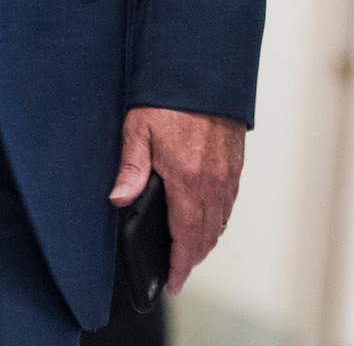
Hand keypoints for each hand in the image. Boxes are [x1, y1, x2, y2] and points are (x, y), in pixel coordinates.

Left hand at [109, 107, 245, 294]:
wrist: (205, 69)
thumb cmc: (170, 95)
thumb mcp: (138, 128)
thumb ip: (131, 167)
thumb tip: (118, 199)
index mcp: (187, 179)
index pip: (186, 237)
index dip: (181, 265)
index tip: (174, 283)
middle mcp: (213, 181)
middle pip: (206, 235)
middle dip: (193, 258)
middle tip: (178, 272)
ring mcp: (228, 173)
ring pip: (220, 220)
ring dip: (206, 240)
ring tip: (189, 250)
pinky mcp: (235, 162)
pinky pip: (229, 201)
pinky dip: (218, 218)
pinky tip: (206, 217)